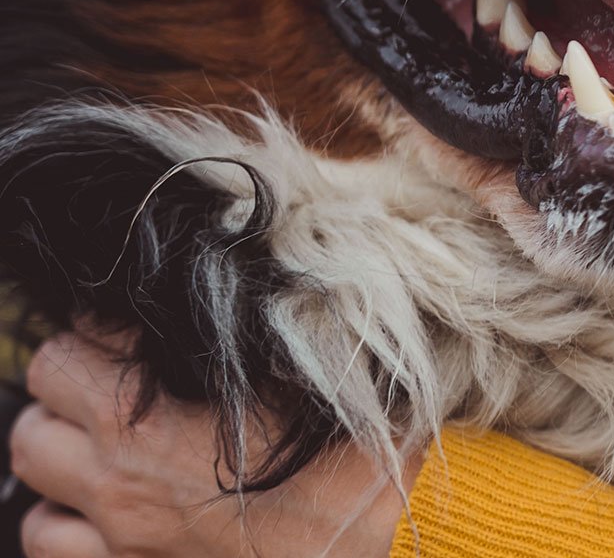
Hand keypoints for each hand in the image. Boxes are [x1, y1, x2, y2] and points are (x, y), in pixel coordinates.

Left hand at [8, 330, 414, 557]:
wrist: (366, 555)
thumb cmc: (350, 477)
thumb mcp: (323, 384)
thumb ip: (278, 335)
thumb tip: (257, 294)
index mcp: (149, 417)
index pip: (75, 342)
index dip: (106, 326)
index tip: (138, 330)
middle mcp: (118, 472)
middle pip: (41, 398)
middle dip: (71, 378)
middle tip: (115, 376)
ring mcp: (114, 528)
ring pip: (33, 471)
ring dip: (60, 448)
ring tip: (102, 441)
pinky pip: (48, 540)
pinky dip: (62, 518)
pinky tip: (98, 505)